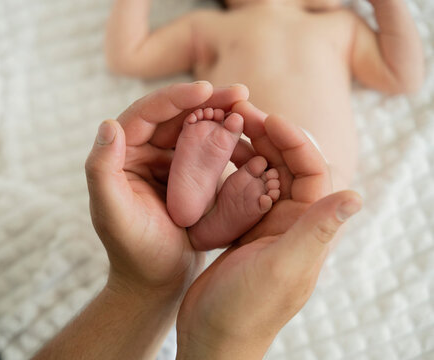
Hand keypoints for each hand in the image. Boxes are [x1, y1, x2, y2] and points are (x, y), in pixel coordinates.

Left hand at [85, 81, 248, 299]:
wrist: (155, 282)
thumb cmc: (133, 252)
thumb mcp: (113, 215)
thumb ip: (102, 171)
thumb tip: (108, 124)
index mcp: (121, 155)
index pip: (146, 114)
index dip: (175, 98)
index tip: (206, 88)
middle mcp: (142, 152)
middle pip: (176, 115)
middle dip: (207, 101)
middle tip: (240, 92)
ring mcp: (167, 163)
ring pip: (195, 129)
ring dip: (221, 118)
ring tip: (249, 112)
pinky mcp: (188, 177)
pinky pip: (209, 151)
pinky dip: (228, 144)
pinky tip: (251, 141)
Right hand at [177, 105, 361, 358]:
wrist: (213, 336)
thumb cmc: (246, 308)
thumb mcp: (283, 267)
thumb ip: (316, 231)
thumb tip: (356, 196)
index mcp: (307, 227)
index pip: (313, 171)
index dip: (295, 140)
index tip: (268, 119)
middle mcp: (292, 222)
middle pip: (287, 165)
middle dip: (268, 135)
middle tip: (241, 113)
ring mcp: (266, 224)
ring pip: (263, 172)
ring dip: (248, 147)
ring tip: (225, 127)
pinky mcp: (243, 228)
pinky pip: (241, 188)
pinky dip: (230, 168)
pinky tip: (212, 157)